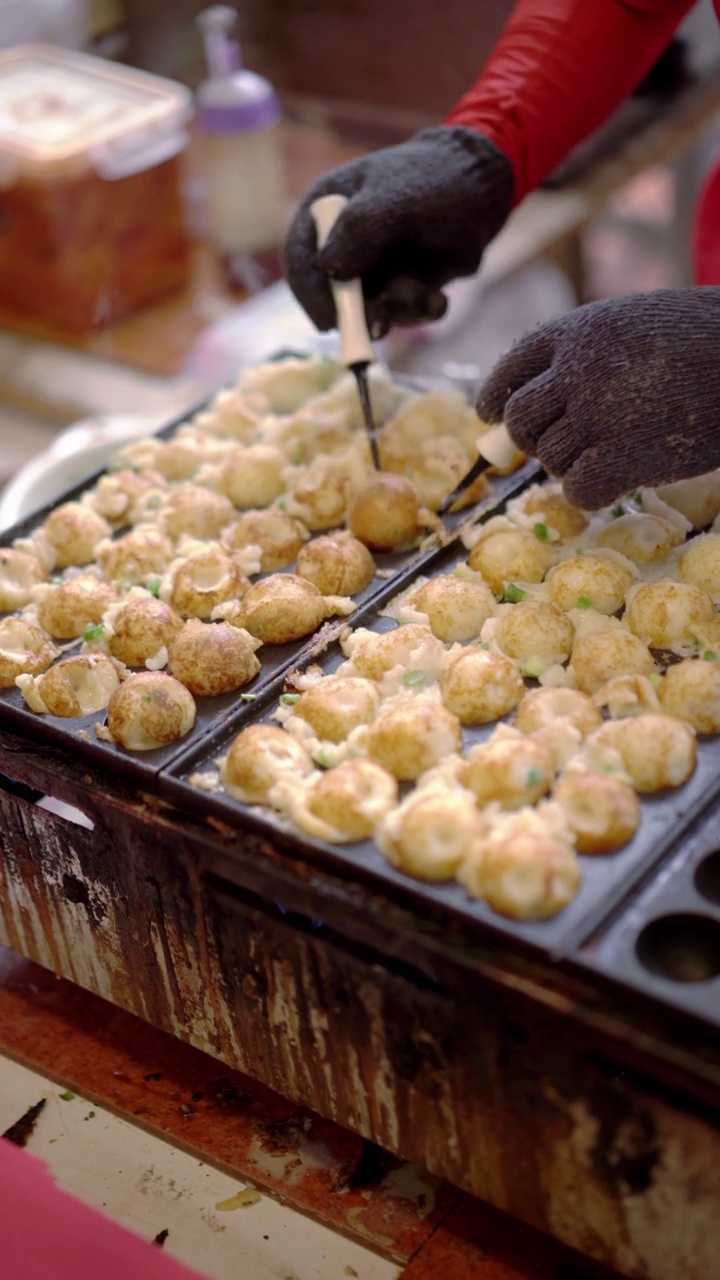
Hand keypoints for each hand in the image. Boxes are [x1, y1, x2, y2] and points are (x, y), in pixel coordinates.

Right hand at [284, 127, 513, 335]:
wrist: (487, 186)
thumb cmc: (434, 180)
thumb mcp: (393, 200)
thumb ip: (358, 230)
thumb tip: (328, 269)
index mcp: (326, 212)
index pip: (301, 260)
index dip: (311, 294)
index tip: (330, 321)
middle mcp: (345, 244)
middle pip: (336, 295)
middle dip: (362, 313)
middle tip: (381, 324)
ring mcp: (375, 268)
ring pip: (374, 310)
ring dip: (399, 310)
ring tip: (423, 292)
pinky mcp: (404, 285)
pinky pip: (406, 314)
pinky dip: (421, 312)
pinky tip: (438, 298)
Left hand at [476, 288, 719, 508]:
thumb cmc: (697, 340)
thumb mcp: (629, 324)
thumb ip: (582, 352)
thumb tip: (526, 405)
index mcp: (575, 332)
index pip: (511, 368)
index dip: (493, 395)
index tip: (488, 412)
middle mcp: (576, 372)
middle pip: (519, 418)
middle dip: (530, 435)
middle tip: (556, 442)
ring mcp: (597, 415)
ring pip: (549, 457)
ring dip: (570, 462)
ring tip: (607, 451)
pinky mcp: (622, 457)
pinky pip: (578, 490)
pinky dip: (590, 490)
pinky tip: (617, 478)